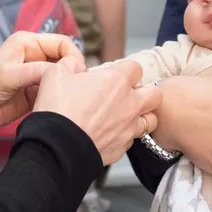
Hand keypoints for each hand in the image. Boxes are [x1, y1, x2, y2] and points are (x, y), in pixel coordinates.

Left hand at [0, 32, 82, 138]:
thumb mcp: (9, 75)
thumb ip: (37, 71)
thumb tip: (65, 71)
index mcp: (27, 43)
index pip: (62, 42)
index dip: (73, 56)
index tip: (77, 73)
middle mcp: (34, 56)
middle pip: (65, 59)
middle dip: (73, 72)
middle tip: (75, 88)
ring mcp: (35, 76)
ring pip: (62, 77)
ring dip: (67, 86)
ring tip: (69, 98)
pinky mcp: (35, 93)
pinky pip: (55, 92)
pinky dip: (59, 97)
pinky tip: (59, 105)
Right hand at [33, 60, 159, 164]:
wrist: (57, 147)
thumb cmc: (58, 109)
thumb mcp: (55, 74)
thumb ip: (70, 64)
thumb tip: (74, 64)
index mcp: (116, 80)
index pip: (136, 67)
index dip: (126, 70)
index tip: (116, 74)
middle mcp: (129, 104)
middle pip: (155, 94)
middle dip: (145, 92)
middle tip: (128, 95)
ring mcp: (129, 128)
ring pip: (151, 120)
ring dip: (142, 116)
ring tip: (125, 116)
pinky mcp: (122, 148)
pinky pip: (132, 139)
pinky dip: (126, 135)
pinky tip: (112, 133)